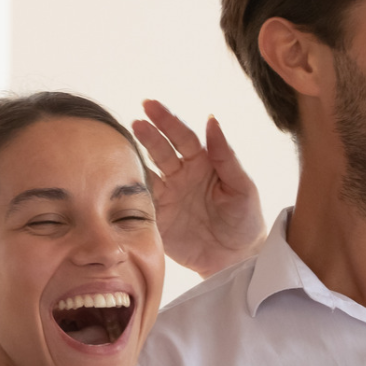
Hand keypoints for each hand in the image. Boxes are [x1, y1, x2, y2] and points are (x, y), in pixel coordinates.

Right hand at [135, 100, 264, 276]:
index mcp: (203, 163)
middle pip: (161, 150)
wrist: (236, 259)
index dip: (168, 121)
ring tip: (124, 146)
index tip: (151, 105)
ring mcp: (167, 196)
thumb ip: (226, 156)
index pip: (183, 137)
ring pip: (147, 172)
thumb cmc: (245, 219)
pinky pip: (140, 202)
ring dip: (136, 160)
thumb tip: (212, 119)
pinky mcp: (157, 218)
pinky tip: (120, 180)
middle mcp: (181, 175)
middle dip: (148, 135)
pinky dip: (129, 191)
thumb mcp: (242, 187)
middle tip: (137, 122)